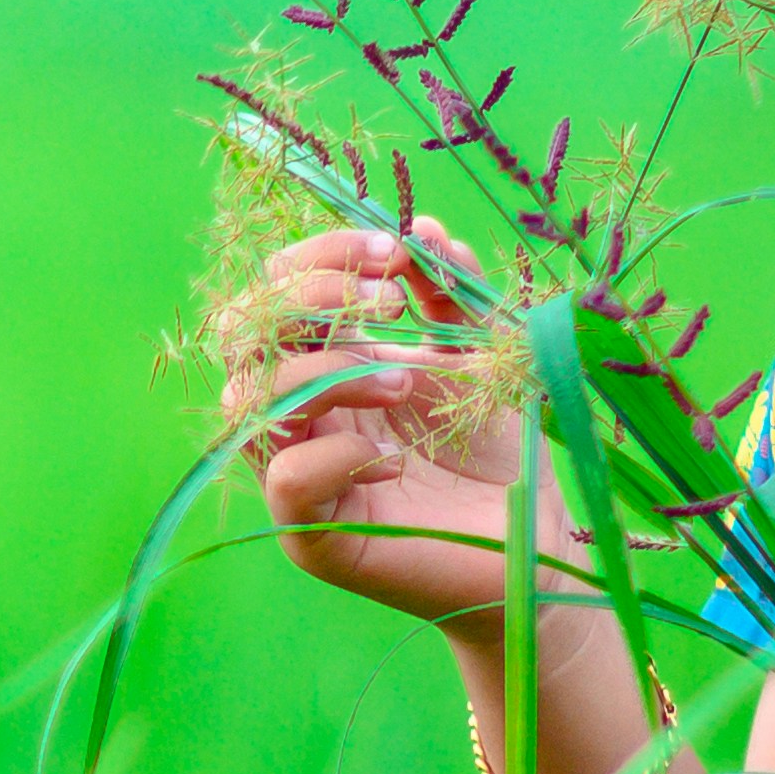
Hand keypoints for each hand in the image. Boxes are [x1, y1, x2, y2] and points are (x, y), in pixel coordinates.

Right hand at [248, 221, 599, 635]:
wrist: (532, 544)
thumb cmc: (498, 449)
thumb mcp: (485, 351)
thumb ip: (453, 292)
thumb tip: (421, 228)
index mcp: (327, 359)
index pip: (277, 289)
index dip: (322, 255)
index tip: (396, 251)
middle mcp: (300, 411)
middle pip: (241, 332)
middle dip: (309, 296)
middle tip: (390, 300)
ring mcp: (299, 471)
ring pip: (249, 400)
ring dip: (327, 370)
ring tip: (406, 382)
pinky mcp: (313, 536)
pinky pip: (285, 479)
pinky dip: (335, 455)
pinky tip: (391, 460)